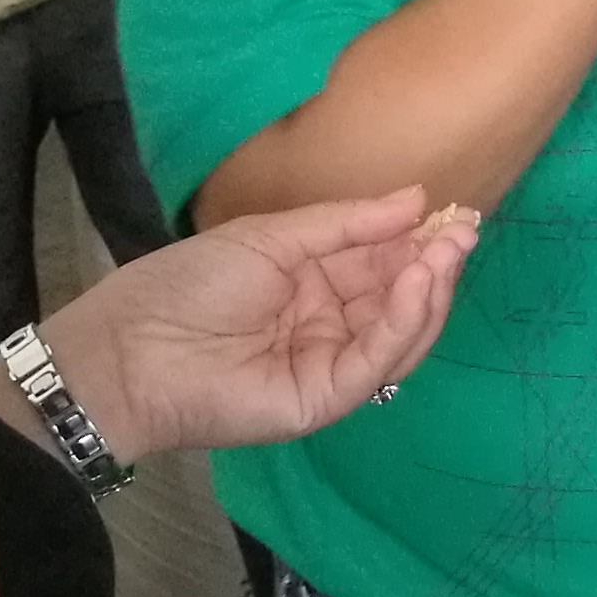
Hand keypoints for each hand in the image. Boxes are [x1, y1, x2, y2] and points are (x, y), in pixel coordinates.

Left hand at [31, 195, 477, 465]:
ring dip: (429, 291)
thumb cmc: (191, 282)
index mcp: (314, 283)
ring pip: (401, 333)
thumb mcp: (273, 237)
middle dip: (434, 264)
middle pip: (400, 298)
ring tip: (445, 252)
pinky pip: (376, 361)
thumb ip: (348, 224)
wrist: (133, 347)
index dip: (418, 239)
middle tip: (463, 230)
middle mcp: (330, 325)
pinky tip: (416, 282)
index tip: (455, 213)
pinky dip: (404, 322)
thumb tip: (416, 198)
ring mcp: (331, 365)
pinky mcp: (327, 398)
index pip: (381, 262)